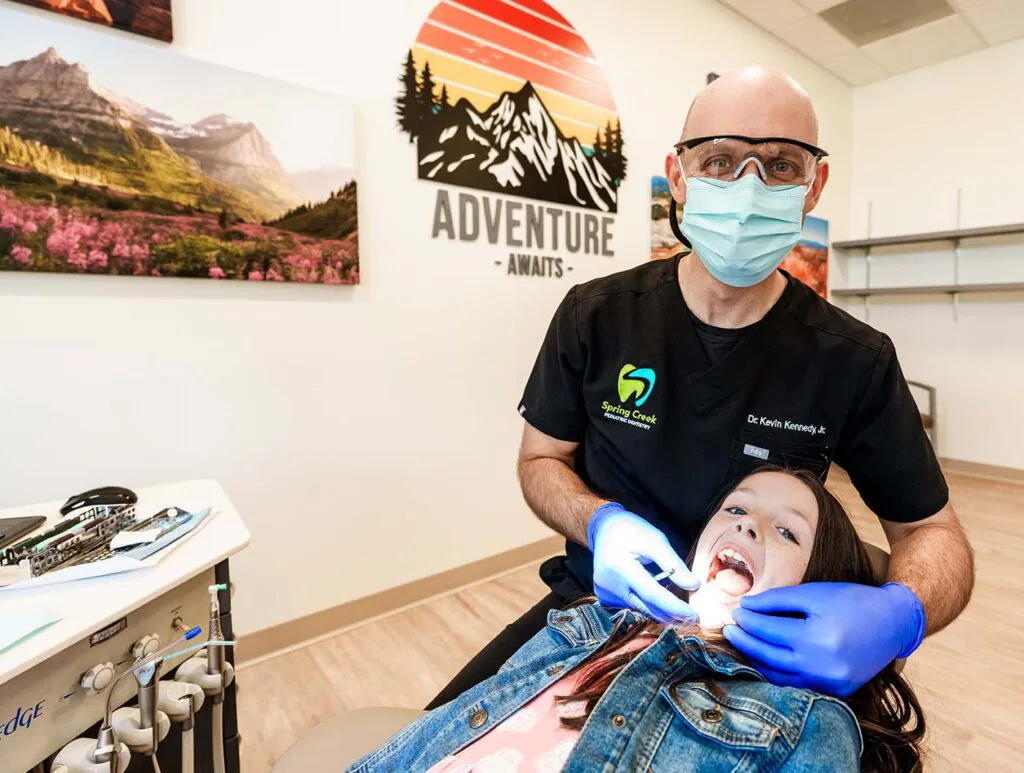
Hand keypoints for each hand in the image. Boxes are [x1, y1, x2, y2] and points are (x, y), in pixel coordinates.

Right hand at [588, 503, 699, 622]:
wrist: (604, 528)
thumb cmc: (632, 530)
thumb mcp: (656, 540)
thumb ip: (674, 565)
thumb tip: (694, 586)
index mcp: (620, 567)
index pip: (651, 594)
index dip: (674, 607)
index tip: (694, 616)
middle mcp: (609, 585)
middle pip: (646, 607)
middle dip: (671, 615)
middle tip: (693, 619)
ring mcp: (605, 593)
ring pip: (640, 609)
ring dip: (660, 610)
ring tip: (678, 606)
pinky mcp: (605, 597)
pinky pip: (632, 606)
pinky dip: (647, 604)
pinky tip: (656, 596)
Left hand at [723, 582, 925, 696]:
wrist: (893, 623)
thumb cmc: (852, 601)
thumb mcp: (814, 593)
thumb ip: (777, 601)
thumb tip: (746, 606)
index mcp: (818, 637)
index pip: (768, 630)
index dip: (748, 620)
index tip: (735, 611)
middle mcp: (823, 665)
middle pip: (768, 656)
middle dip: (744, 641)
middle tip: (728, 629)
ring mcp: (830, 683)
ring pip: (779, 676)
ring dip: (756, 660)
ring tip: (742, 644)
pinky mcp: (836, 691)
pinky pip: (797, 685)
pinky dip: (777, 673)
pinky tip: (765, 659)